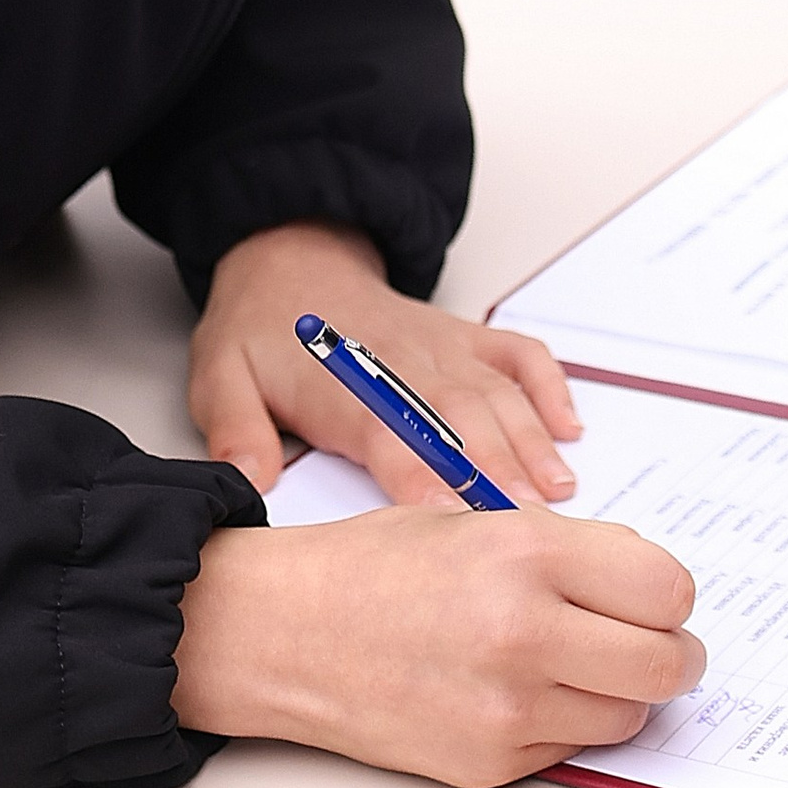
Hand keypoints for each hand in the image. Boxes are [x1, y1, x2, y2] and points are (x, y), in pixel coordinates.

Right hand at [173, 497, 703, 787]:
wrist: (285, 631)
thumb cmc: (372, 567)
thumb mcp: (476, 520)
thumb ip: (568, 550)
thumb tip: (645, 587)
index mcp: (527, 554)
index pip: (667, 590)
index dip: (668, 597)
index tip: (655, 600)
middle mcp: (525, 632)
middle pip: (667, 665)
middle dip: (671, 655)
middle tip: (654, 647)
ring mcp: (508, 708)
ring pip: (628, 716)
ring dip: (616, 694)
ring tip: (570, 664)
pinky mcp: (490, 762)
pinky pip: (571, 748)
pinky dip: (562, 723)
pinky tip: (515, 691)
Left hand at [189, 221, 582, 502]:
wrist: (289, 261)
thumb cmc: (260, 331)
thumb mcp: (219, 377)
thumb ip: (234, 431)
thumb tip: (251, 481)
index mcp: (345, 385)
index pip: (390, 436)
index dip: (424, 479)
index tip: (453, 523)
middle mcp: (403, 363)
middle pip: (458, 421)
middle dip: (495, 473)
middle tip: (530, 527)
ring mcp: (441, 347)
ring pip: (496, 395)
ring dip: (530, 442)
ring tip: (559, 492)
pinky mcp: (463, 336)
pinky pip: (518, 356)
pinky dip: (549, 387)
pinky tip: (568, 429)